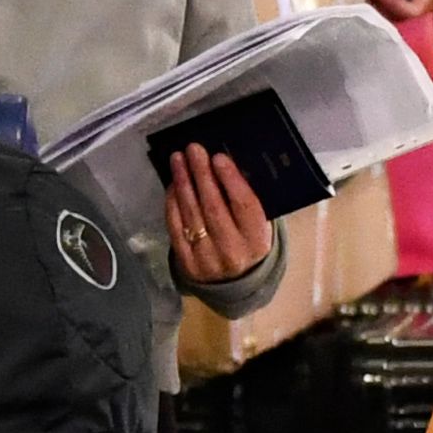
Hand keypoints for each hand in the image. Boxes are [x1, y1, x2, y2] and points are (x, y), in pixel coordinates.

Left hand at [161, 143, 275, 289]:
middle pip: (213, 207)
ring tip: (178, 160)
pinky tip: (173, 184)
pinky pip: (175, 227)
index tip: (218, 157)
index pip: (244, 206)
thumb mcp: (259, 225)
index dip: (230, 180)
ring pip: (192, 215)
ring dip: (183, 183)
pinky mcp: (186, 262)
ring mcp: (207, 258)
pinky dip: (172, 202)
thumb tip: (225, 165)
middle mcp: (232, 251)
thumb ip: (247, 201)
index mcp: (257, 240)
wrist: (236, 281)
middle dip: (201, 175)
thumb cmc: (249, 242)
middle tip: (193, 150)